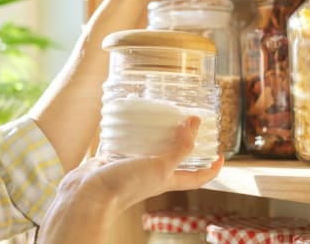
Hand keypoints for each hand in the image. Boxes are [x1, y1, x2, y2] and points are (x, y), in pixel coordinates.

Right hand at [37, 116, 222, 242]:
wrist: (88, 195)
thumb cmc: (126, 186)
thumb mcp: (160, 166)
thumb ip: (179, 148)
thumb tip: (195, 124)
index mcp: (167, 180)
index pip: (197, 177)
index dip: (212, 168)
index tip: (221, 153)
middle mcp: (152, 175)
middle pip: (175, 159)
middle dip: (184, 142)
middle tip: (189, 121)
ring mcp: (132, 167)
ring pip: (151, 149)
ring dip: (158, 134)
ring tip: (162, 114)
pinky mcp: (114, 160)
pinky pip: (127, 143)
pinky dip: (132, 132)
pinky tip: (131, 118)